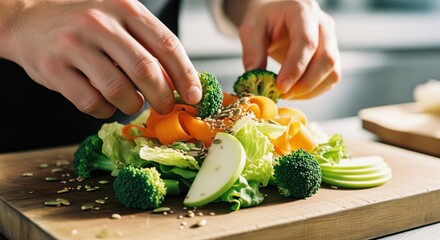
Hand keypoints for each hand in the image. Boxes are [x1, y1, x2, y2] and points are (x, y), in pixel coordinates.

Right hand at [0, 0, 200, 117]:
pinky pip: (91, 102)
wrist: (28, 19)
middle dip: (163, 97)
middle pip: (146, 71)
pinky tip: (106, 103)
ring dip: (133, 105)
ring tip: (133, 102)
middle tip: (166, 107)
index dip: (186, 75)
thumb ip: (148, 45)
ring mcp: (74, 45)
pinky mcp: (54, 68)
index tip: (195, 96)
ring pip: (119, 91)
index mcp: (124, 8)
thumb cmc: (83, 23)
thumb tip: (180, 82)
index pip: (167, 45)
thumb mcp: (119, 20)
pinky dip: (105, 110)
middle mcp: (100, 23)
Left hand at [226, 0, 340, 98]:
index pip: (307, 42)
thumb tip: (255, 76)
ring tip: (287, 94)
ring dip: (311, 90)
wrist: (274, 17)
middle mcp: (323, 24)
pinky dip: (314, 91)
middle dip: (305, 83)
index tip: (281, 87)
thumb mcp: (251, 29)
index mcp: (303, 11)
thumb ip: (252, 51)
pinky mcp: (331, 56)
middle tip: (282, 94)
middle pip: (326, 58)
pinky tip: (295, 92)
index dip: (295, 67)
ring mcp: (331, 40)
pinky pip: (330, 78)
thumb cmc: (264, 20)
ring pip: (332, 71)